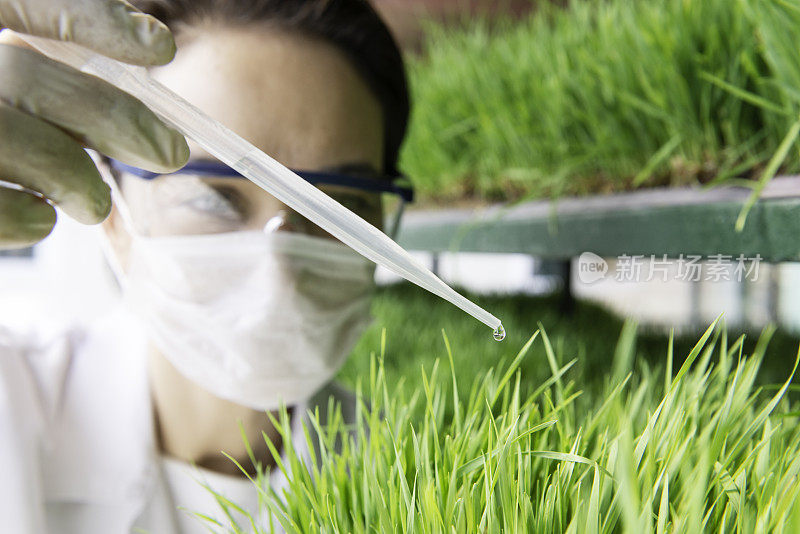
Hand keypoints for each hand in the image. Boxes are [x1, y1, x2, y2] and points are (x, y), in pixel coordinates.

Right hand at [0, 0, 188, 247]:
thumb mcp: (8, 65)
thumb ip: (50, 32)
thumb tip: (151, 46)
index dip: (89, 17)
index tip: (161, 49)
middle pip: (23, 77)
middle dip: (110, 118)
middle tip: (169, 152)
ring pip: (7, 140)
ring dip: (71, 175)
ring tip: (93, 202)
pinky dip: (22, 217)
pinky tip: (42, 219)